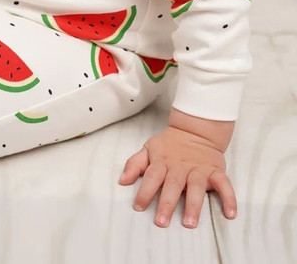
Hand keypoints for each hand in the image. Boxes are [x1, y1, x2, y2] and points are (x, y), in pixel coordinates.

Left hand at [119, 111, 236, 228]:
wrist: (196, 129)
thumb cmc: (170, 144)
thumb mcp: (149, 148)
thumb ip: (134, 164)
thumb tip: (122, 181)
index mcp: (163, 161)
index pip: (152, 176)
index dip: (144, 191)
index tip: (138, 207)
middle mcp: (180, 166)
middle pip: (173, 184)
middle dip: (167, 203)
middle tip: (161, 222)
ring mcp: (199, 169)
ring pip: (196, 187)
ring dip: (193, 205)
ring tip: (190, 223)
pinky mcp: (215, 171)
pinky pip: (224, 184)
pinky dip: (229, 198)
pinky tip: (230, 213)